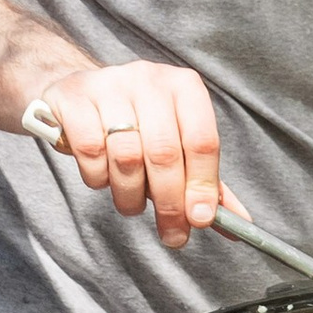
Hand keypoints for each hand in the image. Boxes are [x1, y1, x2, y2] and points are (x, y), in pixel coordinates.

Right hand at [36, 61, 226, 250]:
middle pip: (164, 152)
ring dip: (130, 195)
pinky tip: (102, 175)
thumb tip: (237, 225)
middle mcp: (150, 79)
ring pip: (126, 156)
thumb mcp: (175, 144)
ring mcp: (110, 84)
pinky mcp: (75, 97)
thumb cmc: (137, 124)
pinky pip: (90, 151)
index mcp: (184, 87)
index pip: (202, 140)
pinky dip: (98, 176)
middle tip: (172, 233)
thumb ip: (205, 182)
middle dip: (169, 203)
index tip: (200, 219)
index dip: (203, 184)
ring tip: (131, 202)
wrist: (80, 93)